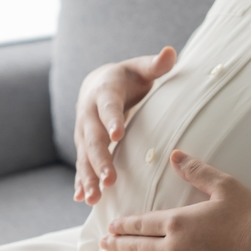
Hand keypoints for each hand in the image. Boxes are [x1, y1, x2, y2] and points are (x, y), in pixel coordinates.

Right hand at [73, 46, 176, 204]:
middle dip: (100, 160)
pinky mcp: (83, 146)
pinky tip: (82, 199)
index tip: (117, 134)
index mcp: (103, 92)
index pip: (108, 106)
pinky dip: (80, 182)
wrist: (96, 84)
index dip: (112, 119)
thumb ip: (155, 65)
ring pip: (84, 157)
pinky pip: (81, 165)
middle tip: (109, 179)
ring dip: (88, 178)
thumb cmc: (126, 78)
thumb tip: (170, 52)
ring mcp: (83, 132)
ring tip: (94, 198)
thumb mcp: (140, 69)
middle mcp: (88, 114)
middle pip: (93, 139)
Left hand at [99, 151, 250, 250]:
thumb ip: (196, 171)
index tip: (112, 225)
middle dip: (118, 244)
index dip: (124, 225)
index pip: (142, 224)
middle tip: (104, 243)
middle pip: (138, 247)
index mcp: (179, 222)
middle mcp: (175, 248)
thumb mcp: (225, 186)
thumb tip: (174, 155)